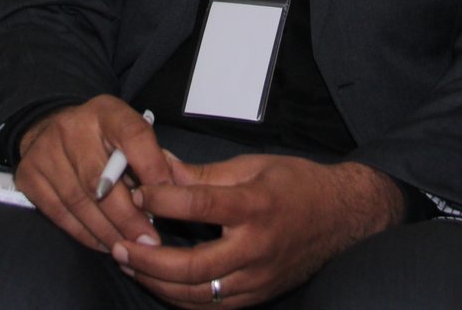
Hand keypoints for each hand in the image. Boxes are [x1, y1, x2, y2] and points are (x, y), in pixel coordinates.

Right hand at [13, 95, 168, 253]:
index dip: (152, 166)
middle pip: (101, 179)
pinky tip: (104, 243)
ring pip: (79, 201)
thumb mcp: (128, 132)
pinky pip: (60, 214)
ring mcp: (45, 151)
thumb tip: (176, 189)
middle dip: (128, 216)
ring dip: (107, 231)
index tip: (168, 195)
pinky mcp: (29, 176)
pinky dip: (84, 233)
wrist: (49, 127)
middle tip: (148, 240)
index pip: (133, 134)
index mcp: (106, 111)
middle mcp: (71, 128)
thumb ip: (151, 156)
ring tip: (129, 247)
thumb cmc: (101, 136)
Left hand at [112, 154, 402, 307]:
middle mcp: (256, 248)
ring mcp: (259, 278)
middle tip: (119, 246)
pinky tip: (160, 283)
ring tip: (130, 264)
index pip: (199, 206)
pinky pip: (213, 306)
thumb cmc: (297, 183)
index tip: (138, 192)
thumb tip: (160, 167)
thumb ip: (202, 175)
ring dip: (158, 283)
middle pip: (193, 266)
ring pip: (199, 295)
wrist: (343, 217)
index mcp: (255, 205)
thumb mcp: (252, 166)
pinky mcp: (259, 295)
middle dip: (148, 260)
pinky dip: (182, 298)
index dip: (162, 200)